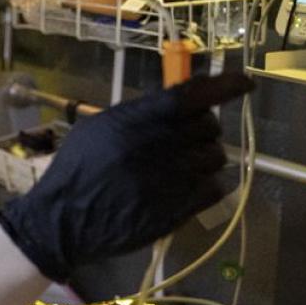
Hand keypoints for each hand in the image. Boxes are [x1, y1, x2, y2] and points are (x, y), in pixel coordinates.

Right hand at [0, 72, 252, 280]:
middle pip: (208, 126)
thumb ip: (135, 114)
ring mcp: (167, 180)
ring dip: (206, 159)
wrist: (61, 221)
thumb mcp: (95, 129)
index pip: (189, 96)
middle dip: (205, 129)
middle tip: (190, 138)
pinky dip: (207, 186)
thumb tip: (179, 102)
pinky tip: (187, 188)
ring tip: (185, 166)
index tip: (244, 83)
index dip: (223, 86)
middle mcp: (153, 147)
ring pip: (215, 158)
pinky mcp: (175, 210)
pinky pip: (214, 188)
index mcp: (131, 122)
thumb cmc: (76, 171)